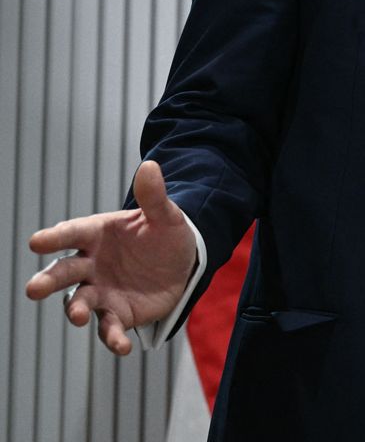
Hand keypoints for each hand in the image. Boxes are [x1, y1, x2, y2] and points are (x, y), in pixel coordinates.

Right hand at [24, 160, 197, 354]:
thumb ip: (154, 196)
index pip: (71, 234)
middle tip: (33, 289)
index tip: (36, 242)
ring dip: (75, 310)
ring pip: (79, 302)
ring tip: (76, 316)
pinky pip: (110, 328)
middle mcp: (91, 264)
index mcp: (97, 234)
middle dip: (48, 281)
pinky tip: (122, 347)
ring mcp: (101, 291)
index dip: (54, 237)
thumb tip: (150, 166)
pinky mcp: (117, 313)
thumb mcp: (166, 216)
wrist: (182, 263)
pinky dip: (113, 338)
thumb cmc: (165, 235)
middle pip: (64, 273)